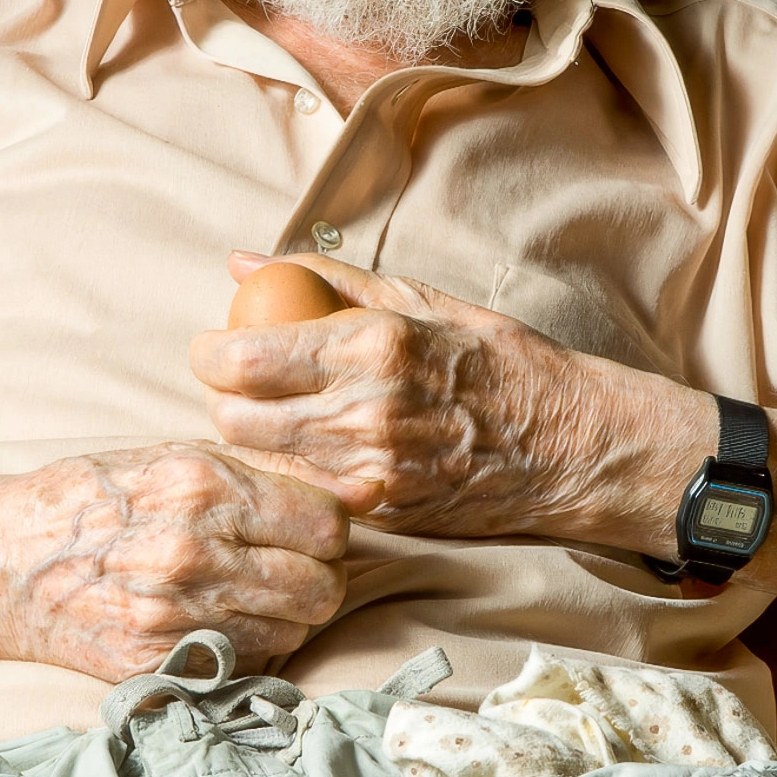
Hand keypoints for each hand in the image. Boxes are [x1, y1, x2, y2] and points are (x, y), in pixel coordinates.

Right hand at [0, 443, 348, 678]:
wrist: (3, 561)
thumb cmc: (96, 499)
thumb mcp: (175, 457)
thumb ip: (265, 473)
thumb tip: (357, 495)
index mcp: (204, 486)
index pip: (327, 525)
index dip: (329, 530)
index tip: (310, 531)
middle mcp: (195, 552)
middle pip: (323, 587)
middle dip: (318, 577)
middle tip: (290, 567)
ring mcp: (176, 614)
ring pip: (294, 630)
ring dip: (285, 614)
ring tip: (247, 591)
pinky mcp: (159, 662)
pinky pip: (247, 660)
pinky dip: (246, 643)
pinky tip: (215, 618)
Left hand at [190, 254, 612, 538]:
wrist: (568, 444)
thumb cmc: (497, 360)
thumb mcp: (419, 299)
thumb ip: (323, 279)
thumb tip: (242, 262)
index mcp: (372, 347)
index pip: (242, 360)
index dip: (209, 354)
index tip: (214, 345)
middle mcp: (364, 413)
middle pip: (235, 420)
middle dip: (221, 398)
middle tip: (237, 381)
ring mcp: (370, 472)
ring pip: (263, 460)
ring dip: (254, 435)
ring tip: (278, 409)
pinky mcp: (379, 513)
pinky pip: (304, 489)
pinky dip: (295, 467)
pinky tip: (317, 446)